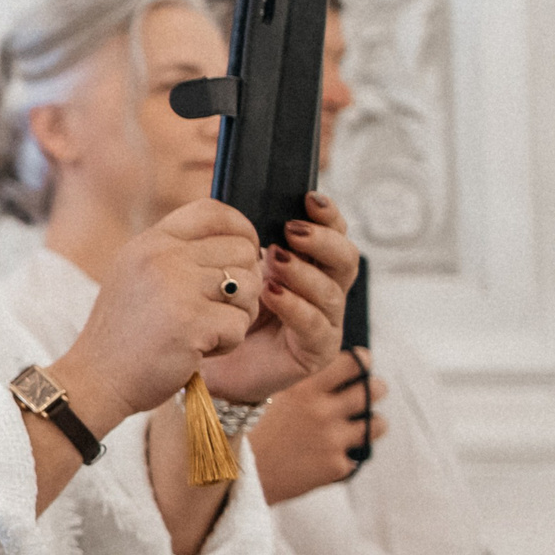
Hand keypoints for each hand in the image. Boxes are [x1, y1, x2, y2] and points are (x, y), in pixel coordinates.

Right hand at [54, 197, 263, 432]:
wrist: (96, 378)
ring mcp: (176, 288)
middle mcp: (162, 257)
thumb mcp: (136, 276)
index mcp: (150, 243)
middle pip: (241, 251)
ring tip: (206, 331)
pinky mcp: (191, 322)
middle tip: (218, 309)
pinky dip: (227, 344)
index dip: (241, 229)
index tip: (246, 252)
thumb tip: (236, 242)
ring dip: (238, 316)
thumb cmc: (124, 333)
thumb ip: (175, 254)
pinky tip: (198, 351)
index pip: (212, 211)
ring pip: (249, 287)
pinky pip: (240, 325)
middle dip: (243, 285)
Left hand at [199, 194, 360, 404]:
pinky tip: (271, 293)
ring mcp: (326, 321)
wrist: (209, 355)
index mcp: (310, 263)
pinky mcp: (318, 350)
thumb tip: (237, 201)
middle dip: (322, 241)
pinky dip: (294, 305)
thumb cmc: (223, 306)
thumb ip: (245, 238)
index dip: (328, 215)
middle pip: (345, 258)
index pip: (333, 233)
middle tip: (291, 231)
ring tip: (275, 261)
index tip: (308, 198)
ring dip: (303, 272)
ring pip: (332, 291)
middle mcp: (325, 289)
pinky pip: (315, 324)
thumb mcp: (234, 266)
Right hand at [244, 349, 389, 504]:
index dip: (360, 361)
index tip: (358, 363)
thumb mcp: (255, 392)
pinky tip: (327, 454)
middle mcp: (322, 410)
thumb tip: (302, 363)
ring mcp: (331, 440)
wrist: (222, 473)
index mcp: (303, 386)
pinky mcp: (333, 467)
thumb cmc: (233, 428)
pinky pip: (354, 456)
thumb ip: (284, 378)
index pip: (353, 362)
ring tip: (358, 424)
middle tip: (367, 390)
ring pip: (377, 424)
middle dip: (373, 388)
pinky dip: (344, 454)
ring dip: (370, 422)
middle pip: (374, 389)